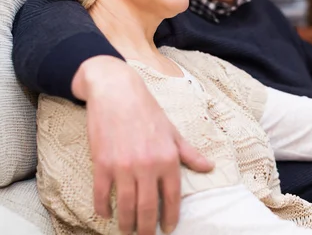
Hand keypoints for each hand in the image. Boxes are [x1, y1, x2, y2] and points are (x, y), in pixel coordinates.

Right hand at [72, 56, 213, 234]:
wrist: (116, 91)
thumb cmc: (146, 110)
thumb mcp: (172, 131)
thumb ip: (189, 153)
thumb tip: (209, 167)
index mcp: (168, 158)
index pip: (173, 197)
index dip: (171, 217)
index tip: (169, 228)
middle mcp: (148, 166)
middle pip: (148, 208)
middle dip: (148, 228)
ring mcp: (124, 166)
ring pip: (126, 206)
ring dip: (127, 223)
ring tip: (128, 230)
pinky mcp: (103, 164)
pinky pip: (102, 194)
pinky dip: (103, 208)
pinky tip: (106, 214)